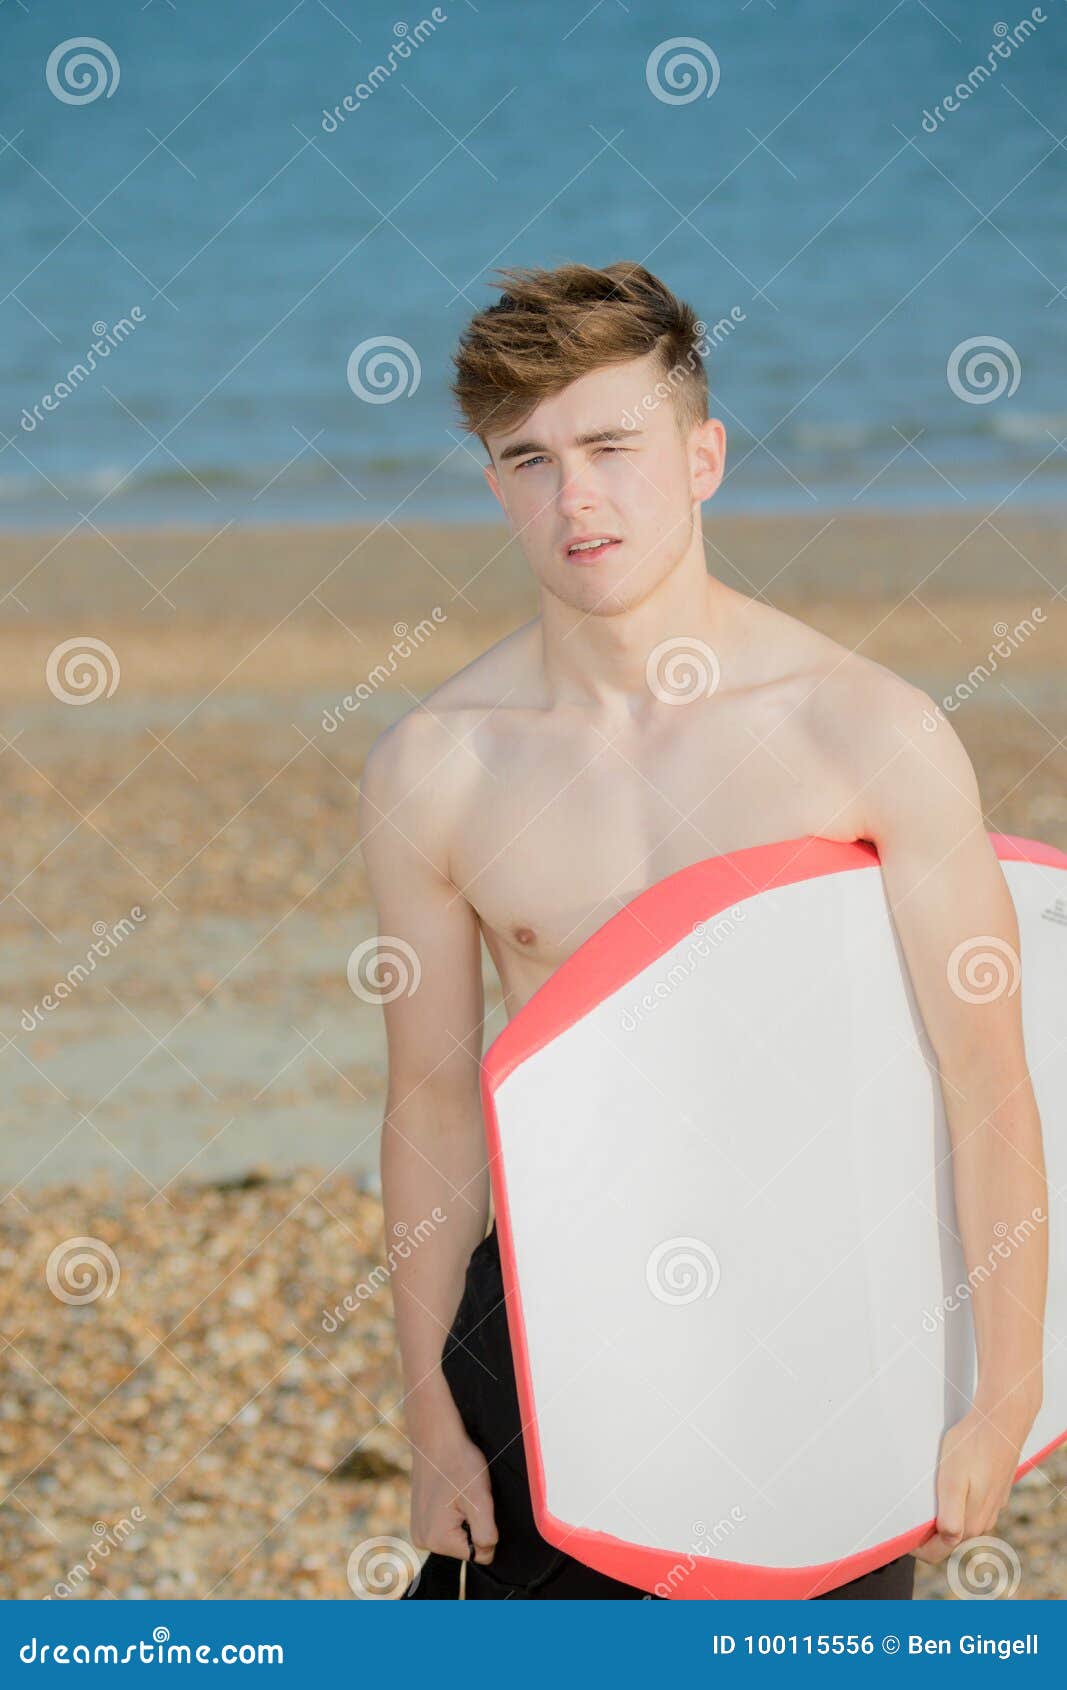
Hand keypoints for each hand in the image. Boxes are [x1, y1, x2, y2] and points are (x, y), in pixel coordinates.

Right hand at [410, 1429, 498, 1563]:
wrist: (435, 1438)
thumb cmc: (458, 1463)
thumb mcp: (480, 1499)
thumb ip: (486, 1533)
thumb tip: (488, 1551)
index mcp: (437, 1540)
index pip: (480, 1554)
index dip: (487, 1529)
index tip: (475, 1504)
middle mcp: (423, 1541)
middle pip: (466, 1547)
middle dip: (473, 1523)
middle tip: (467, 1496)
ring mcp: (418, 1531)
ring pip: (458, 1536)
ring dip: (463, 1517)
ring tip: (458, 1493)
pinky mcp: (419, 1521)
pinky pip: (446, 1527)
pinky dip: (452, 1513)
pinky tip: (449, 1494)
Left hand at [915, 1392, 1036, 1564]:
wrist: (1001, 1422)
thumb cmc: (972, 1447)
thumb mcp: (952, 1481)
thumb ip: (950, 1516)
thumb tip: (947, 1540)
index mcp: (970, 1524)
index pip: (937, 1552)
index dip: (915, 1547)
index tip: (898, 1534)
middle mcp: (983, 1522)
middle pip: (948, 1539)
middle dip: (926, 1532)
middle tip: (906, 1513)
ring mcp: (991, 1508)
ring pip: (960, 1522)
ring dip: (941, 1515)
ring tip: (924, 1496)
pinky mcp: (995, 1493)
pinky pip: (971, 1506)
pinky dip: (956, 1502)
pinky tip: (948, 1482)